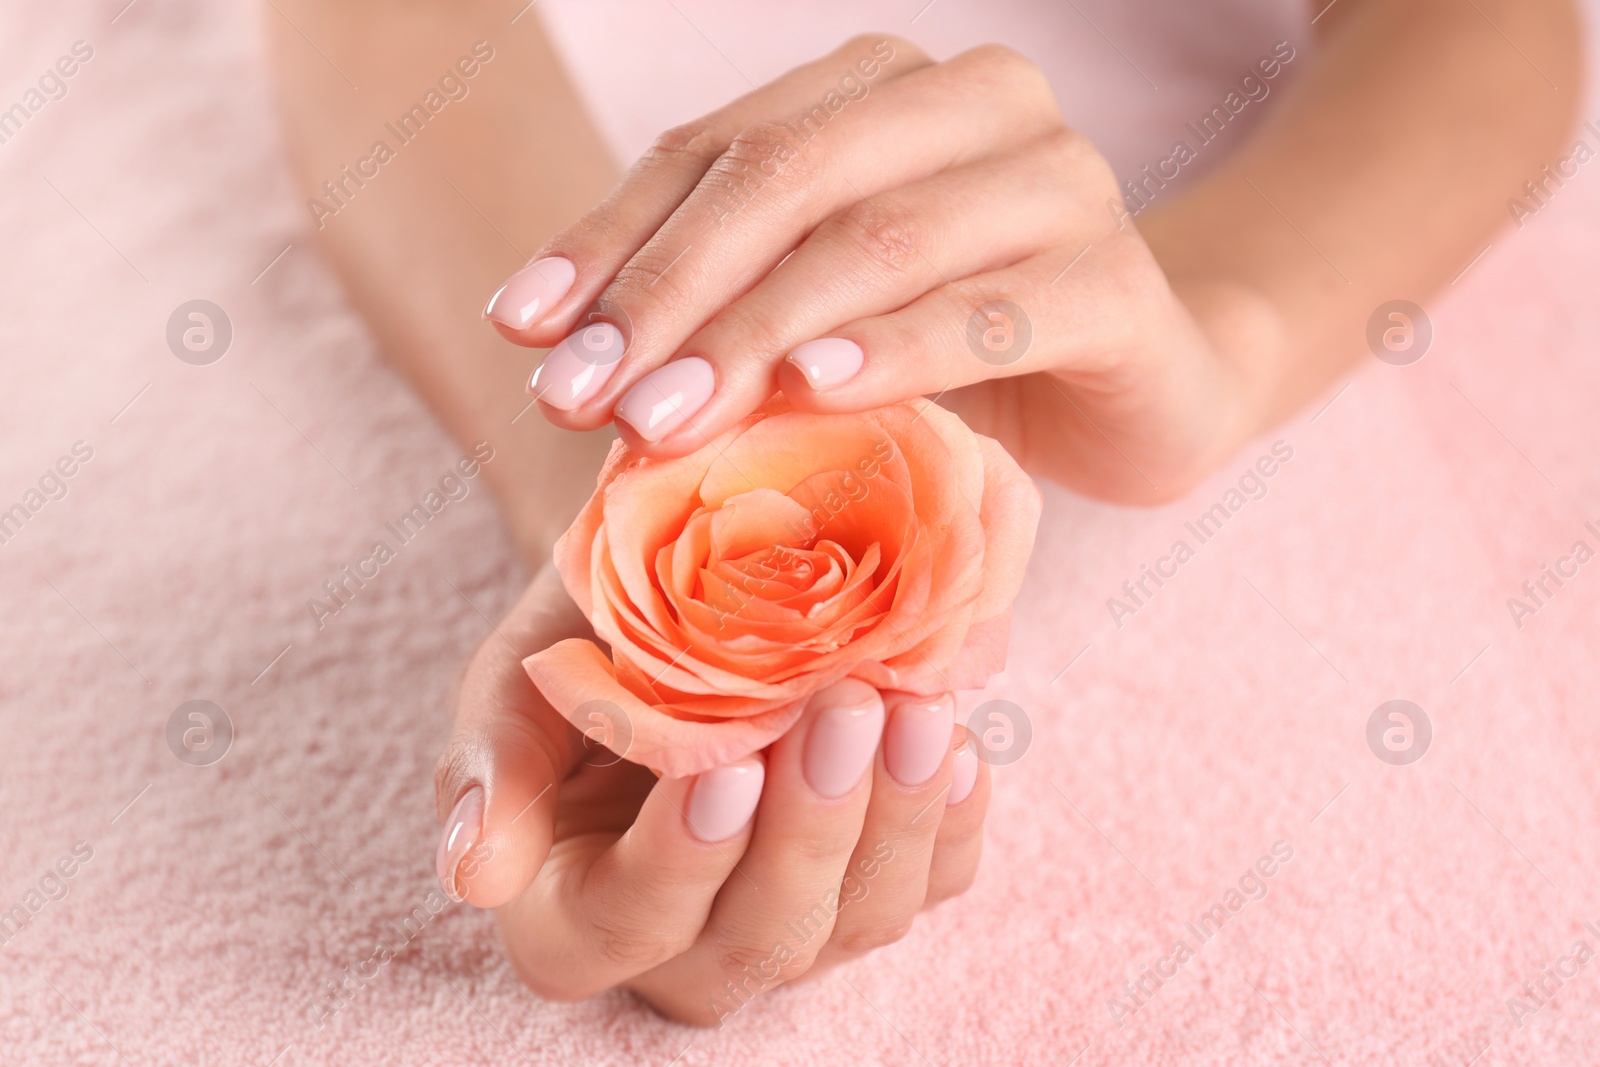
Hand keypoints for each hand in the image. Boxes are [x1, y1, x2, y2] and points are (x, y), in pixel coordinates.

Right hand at [433, 564, 989, 1024]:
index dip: (676, 865)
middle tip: (846, 707)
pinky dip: (953, 824)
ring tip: (919, 707)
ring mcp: (790, 920)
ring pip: (855, 922)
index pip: (617, 930)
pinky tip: (963, 747)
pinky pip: (930, 888)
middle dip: (811, 829)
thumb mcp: (526, 671)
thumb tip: (471, 876)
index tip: (723, 767)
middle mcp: (685, 942)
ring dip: (896, 818)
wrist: (685, 593)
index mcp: (571, 908)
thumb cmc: (591, 634)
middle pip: (757, 940)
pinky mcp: (871, 885)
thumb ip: (494, 760)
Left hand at [483, 35, 1268, 503]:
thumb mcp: (820, 318)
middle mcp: (978, 103)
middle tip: (582, 395)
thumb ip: (714, 304)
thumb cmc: (957, 351)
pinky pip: (989, 312)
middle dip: (668, 291)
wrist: (1144, 389)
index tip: (522, 331)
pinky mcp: (1120, 282)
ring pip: (879, 241)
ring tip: (663, 418)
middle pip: (788, 178)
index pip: (718, 148)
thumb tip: (554, 344)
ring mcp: (1062, 182)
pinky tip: (815, 388)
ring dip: (755, 334)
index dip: (609, 237)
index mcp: (886, 87)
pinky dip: (896, 351)